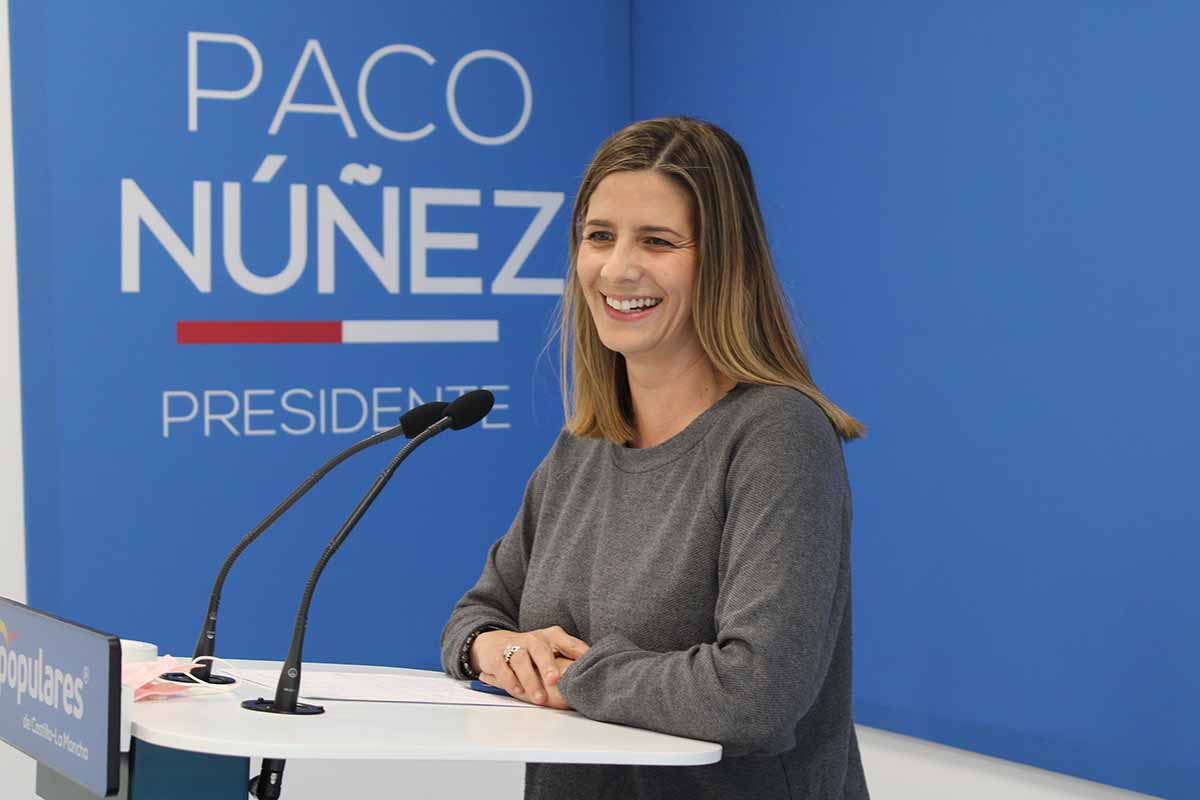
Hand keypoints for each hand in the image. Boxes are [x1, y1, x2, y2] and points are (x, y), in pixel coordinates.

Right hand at [472, 626, 587, 705]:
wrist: (493, 643)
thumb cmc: (531, 653)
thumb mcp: (552, 651)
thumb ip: (570, 659)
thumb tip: (597, 673)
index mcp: (550, 636)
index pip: (565, 640)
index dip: (575, 650)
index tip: (586, 661)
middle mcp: (532, 639)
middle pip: (540, 649)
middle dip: (548, 665)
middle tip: (555, 681)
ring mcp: (513, 647)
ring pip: (520, 659)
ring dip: (529, 679)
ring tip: (538, 698)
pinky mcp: (496, 657)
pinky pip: (502, 667)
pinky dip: (509, 679)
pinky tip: (517, 690)